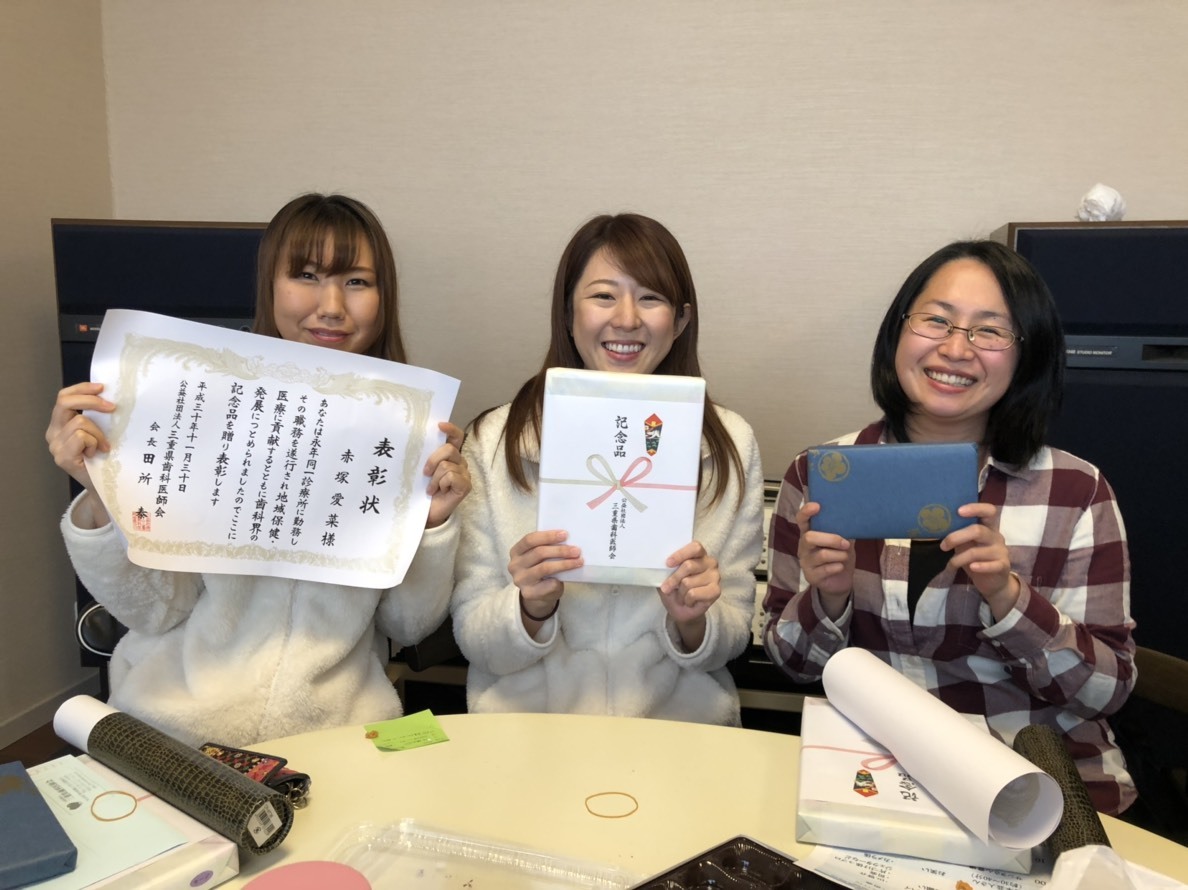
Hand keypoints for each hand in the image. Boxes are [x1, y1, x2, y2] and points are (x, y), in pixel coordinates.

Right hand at [46, 383, 114, 528]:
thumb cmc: (106, 457)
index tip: (102, 387)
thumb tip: (113, 396)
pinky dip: (95, 442)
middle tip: (112, 408)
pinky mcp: (62, 457)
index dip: (82, 389)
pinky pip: (81, 437)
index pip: (64, 397)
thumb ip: (98, 417)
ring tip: (104, 446)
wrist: (105, 486)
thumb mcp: (101, 431)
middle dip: (91, 401)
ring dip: (98, 432)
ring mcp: (55, 446)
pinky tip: (99, 453)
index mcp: (60, 423)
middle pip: (64, 402)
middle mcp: (53, 433)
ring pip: (79, 422)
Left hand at [424, 422, 470, 527]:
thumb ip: (424, 457)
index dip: (450, 429)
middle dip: (433, 459)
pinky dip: (440, 484)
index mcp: (450, 456)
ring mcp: (464, 474)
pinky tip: (438, 492)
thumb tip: (413, 442)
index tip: (439, 425)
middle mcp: (460, 462)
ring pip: (446, 465)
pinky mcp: (466, 486)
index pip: (456, 437)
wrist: (427, 513)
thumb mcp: (421, 470)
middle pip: (449, 449)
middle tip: (424, 473)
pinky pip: (451, 476)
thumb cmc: (423, 491)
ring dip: (434, 478)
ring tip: (431, 488)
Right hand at [508, 530, 581, 620]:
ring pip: (545, 568)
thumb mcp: (539, 557)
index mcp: (516, 551)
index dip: (548, 536)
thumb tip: (568, 540)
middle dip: (560, 550)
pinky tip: (569, 576)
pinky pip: (548, 584)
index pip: (530, 539)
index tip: (565, 534)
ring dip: (564, 564)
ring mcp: (520, 580)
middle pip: (539, 553)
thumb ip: (547, 547)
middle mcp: (515, 565)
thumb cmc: (541, 570)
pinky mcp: (529, 593)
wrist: (537, 594)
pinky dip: (560, 579)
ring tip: (578, 561)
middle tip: (576, 550)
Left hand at [656, 541, 718, 650]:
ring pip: (688, 582)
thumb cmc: (675, 590)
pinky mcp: (716, 590)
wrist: (682, 610)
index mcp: (699, 554)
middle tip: (666, 588)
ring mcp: (715, 576)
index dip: (680, 554)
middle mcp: (710, 562)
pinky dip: (687, 600)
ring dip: (680, 593)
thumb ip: (665, 568)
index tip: (668, 564)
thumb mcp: (666, 576)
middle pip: (688, 566)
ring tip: (681, 596)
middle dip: (673, 579)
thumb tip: (656, 563)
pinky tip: (689, 601)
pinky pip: (694, 593)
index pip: (695, 547)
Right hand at [797, 502, 854, 613]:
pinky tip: (841, 567)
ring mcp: (806, 562)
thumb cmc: (840, 557)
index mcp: (809, 533)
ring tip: (846, 556)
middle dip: (831, 539)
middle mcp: (804, 546)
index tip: (817, 506)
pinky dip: (838, 567)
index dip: (806, 512)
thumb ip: (844, 532)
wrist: (839, 582)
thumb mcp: (844, 542)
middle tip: (846, 543)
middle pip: (809, 537)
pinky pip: (825, 569)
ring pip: (822, 555)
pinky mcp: (811, 576)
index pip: (801, 520)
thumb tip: (854, 519)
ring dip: (839, 555)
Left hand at [941, 502, 1019, 619]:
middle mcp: (996, 536)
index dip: (975, 508)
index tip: (958, 511)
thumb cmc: (976, 558)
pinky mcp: (1003, 566)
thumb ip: (959, 533)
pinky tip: (971, 568)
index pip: (988, 511)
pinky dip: (980, 566)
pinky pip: (992, 565)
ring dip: (959, 558)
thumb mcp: (966, 543)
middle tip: (943, 546)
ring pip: (978, 551)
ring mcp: (1001, 551)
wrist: (993, 581)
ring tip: (950, 564)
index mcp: (988, 527)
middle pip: (978, 531)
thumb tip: (936, 525)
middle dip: (956, 537)